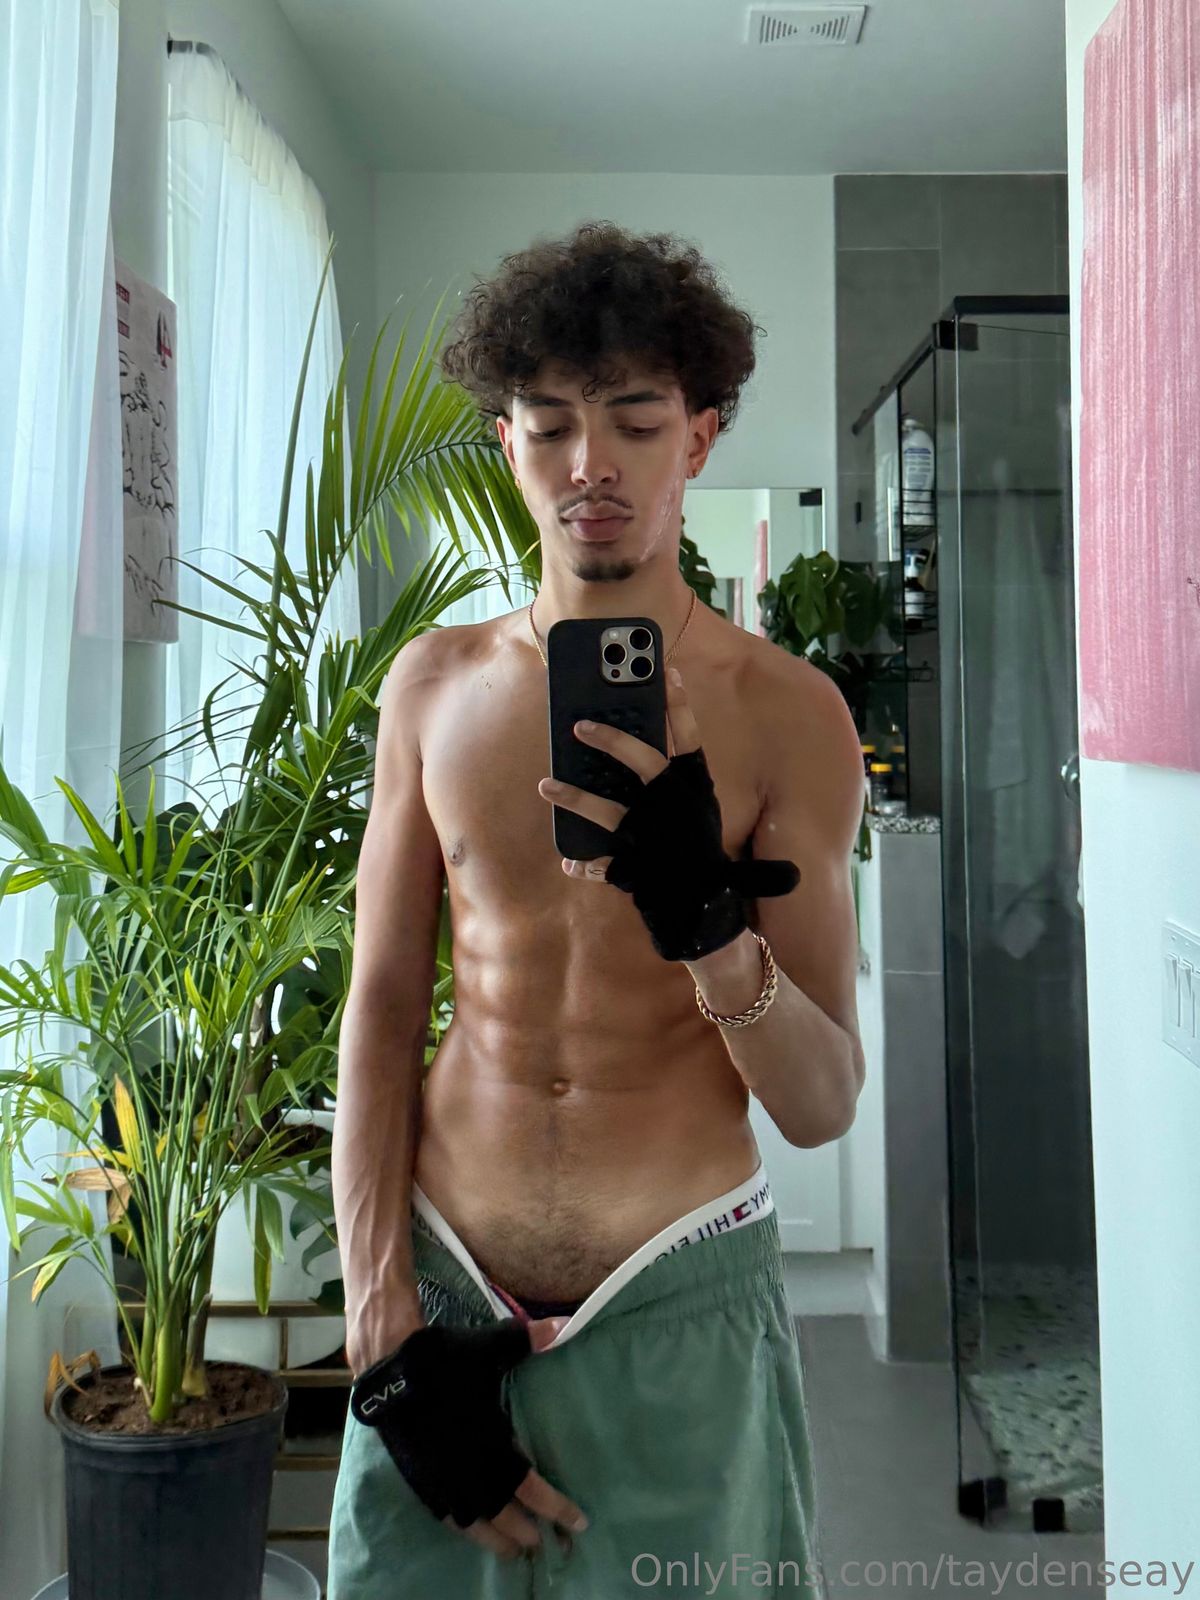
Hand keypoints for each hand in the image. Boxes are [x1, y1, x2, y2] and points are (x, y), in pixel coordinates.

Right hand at [349, 1316, 588, 1560]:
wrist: (388, 1366)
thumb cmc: (442, 1359)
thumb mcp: (489, 1346)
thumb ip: (527, 1340)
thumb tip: (563, 1326)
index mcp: (488, 1443)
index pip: (528, 1487)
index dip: (554, 1507)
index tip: (577, 1522)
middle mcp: (466, 1469)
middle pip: (501, 1514)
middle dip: (524, 1530)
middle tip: (541, 1542)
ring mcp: (440, 1477)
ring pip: (472, 1522)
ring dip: (494, 1538)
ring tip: (510, 1550)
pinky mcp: (418, 1477)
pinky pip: (445, 1514)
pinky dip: (463, 1526)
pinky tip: (471, 1527)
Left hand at [536, 666, 799, 961]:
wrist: (707, 908)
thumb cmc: (698, 848)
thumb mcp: (697, 808)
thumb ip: (676, 776)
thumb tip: (647, 738)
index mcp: (695, 790)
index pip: (689, 739)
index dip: (679, 704)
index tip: (665, 671)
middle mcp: (676, 809)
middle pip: (645, 764)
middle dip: (613, 741)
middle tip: (580, 725)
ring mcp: (655, 840)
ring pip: (611, 813)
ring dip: (575, 799)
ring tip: (545, 785)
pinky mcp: (638, 870)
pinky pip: (604, 866)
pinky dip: (587, 864)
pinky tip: (569, 861)